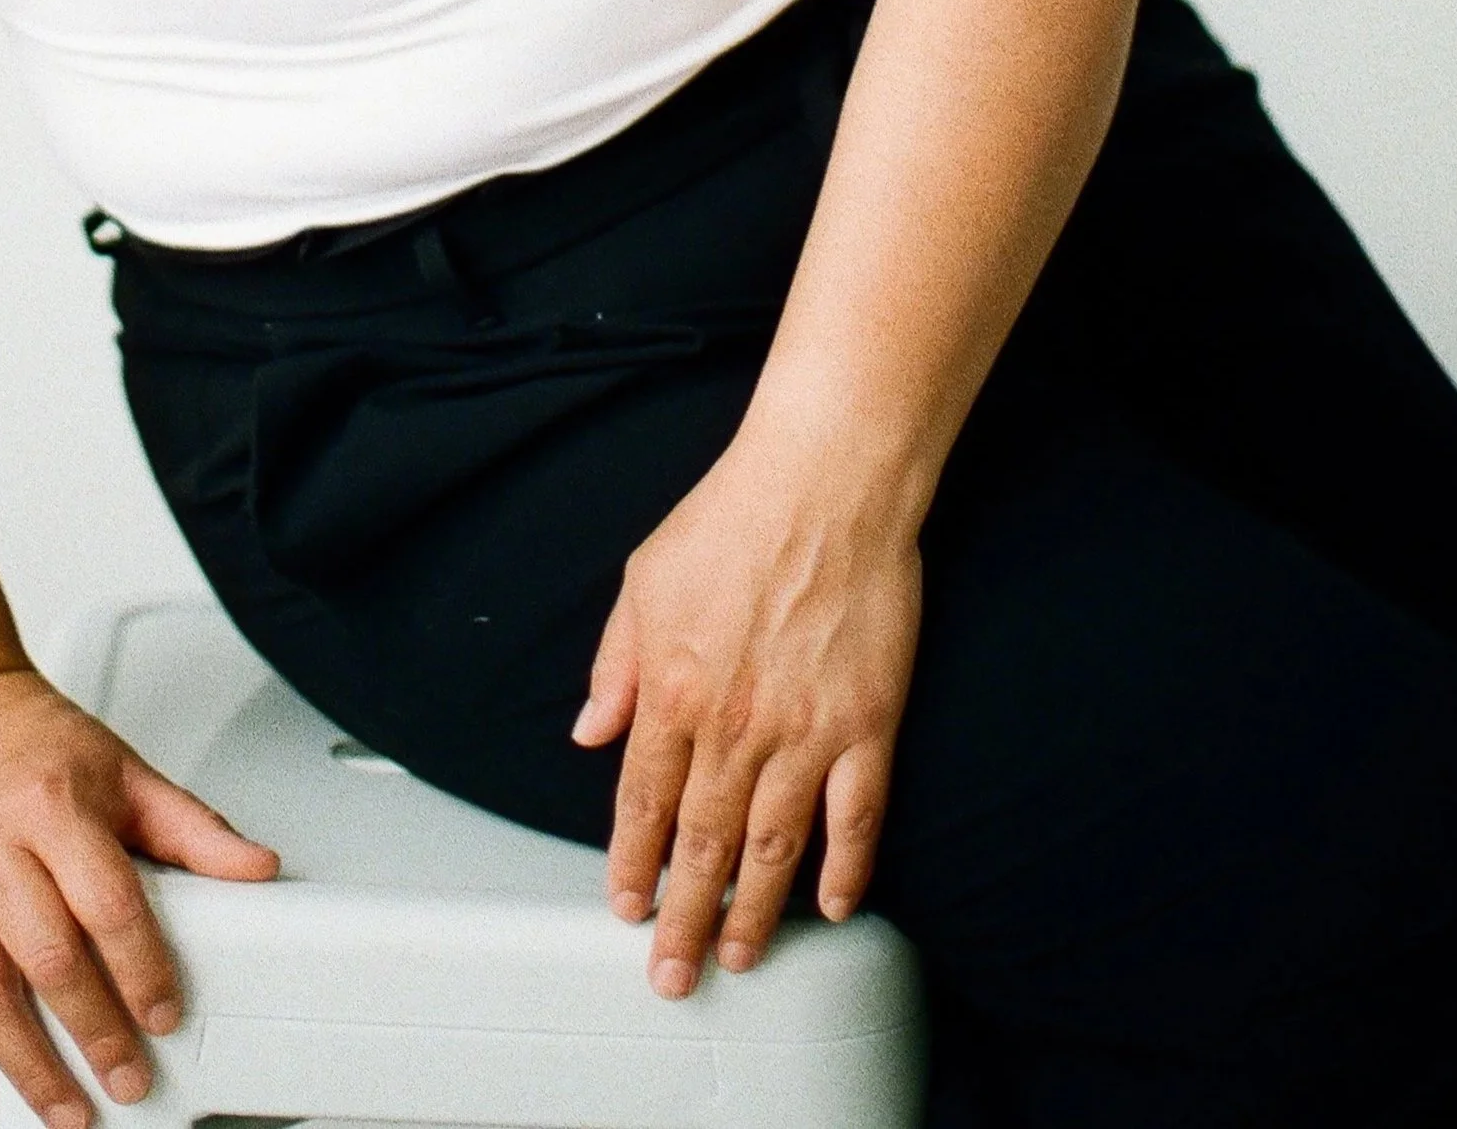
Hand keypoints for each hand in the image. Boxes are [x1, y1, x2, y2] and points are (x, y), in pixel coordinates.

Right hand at [0, 666, 279, 1128]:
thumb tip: (255, 869)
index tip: (166, 1013)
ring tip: (66, 1110)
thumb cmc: (37, 746)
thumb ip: (193, 829)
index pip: (105, 901)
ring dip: (26, 1065)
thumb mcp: (126, 771)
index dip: (141, 966)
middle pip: (45, 956)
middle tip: (127, 1078)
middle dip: (91, 1031)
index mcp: (52, 807)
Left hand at [572, 430, 921, 991]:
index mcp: (672, 690)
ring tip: (739, 955)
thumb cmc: (731, 518)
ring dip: (752, 911)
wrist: (825, 483)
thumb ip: (615, 664)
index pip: (643, 803)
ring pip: (773, 848)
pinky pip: (857, 818)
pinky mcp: (867, 724)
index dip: (632, 864)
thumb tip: (589, 732)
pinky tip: (835, 906)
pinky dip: (847, 870)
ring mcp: (805, 731)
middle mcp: (734, 726)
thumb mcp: (643, 580)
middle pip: (702, 844)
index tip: (627, 909)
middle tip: (672, 973)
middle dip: (682, 917)